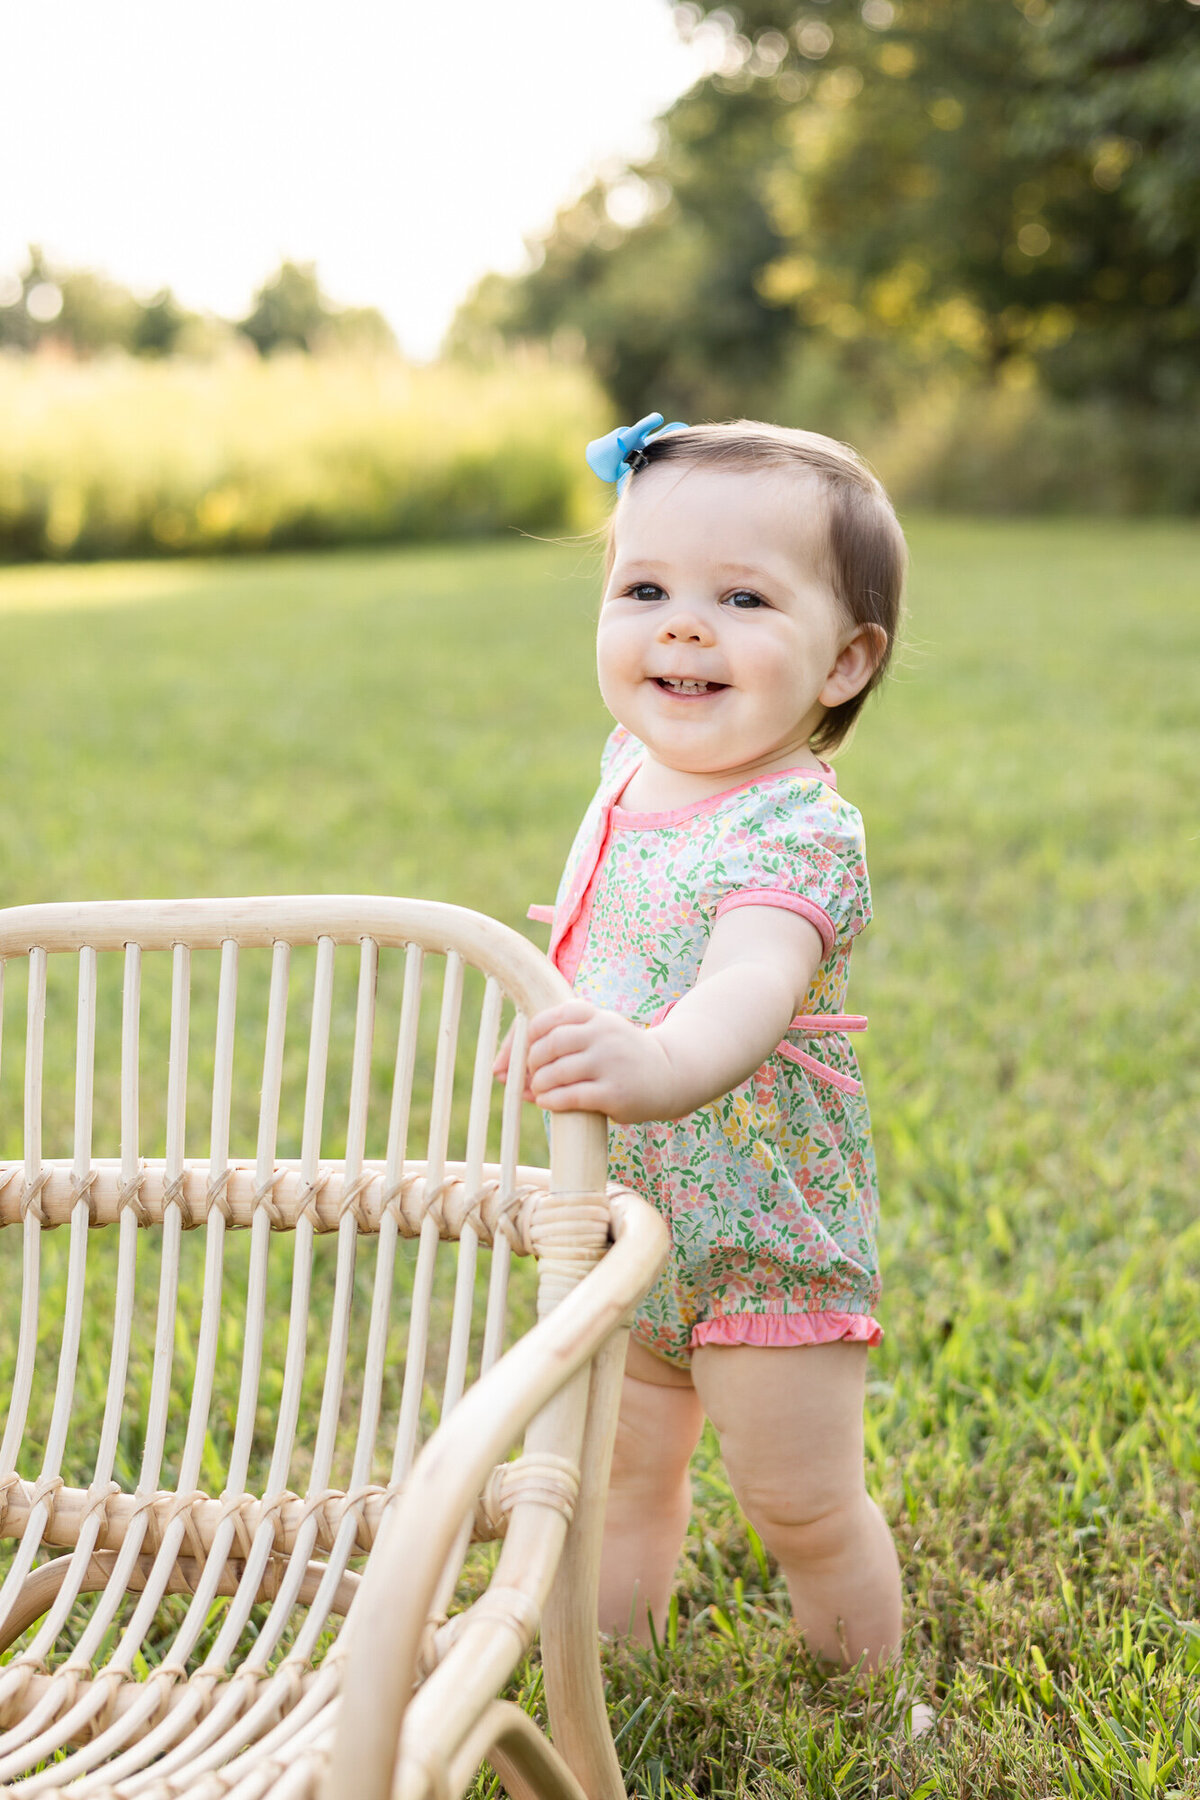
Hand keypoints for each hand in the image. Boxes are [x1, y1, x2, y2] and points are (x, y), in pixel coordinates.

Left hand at [519, 1000, 680, 1123]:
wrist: (670, 1073)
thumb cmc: (618, 1055)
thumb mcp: (592, 1035)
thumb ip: (551, 1044)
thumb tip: (497, 1071)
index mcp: (593, 1015)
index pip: (545, 1020)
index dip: (522, 1041)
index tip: (516, 1058)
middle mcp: (602, 1033)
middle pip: (548, 1045)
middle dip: (529, 1065)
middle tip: (529, 1077)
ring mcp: (610, 1062)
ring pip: (556, 1072)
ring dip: (538, 1084)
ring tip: (539, 1090)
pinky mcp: (615, 1092)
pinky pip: (571, 1096)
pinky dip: (551, 1101)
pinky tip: (548, 1102)